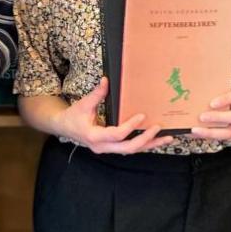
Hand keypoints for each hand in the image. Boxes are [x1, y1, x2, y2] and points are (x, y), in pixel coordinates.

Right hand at [53, 78, 174, 154]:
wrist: (64, 128)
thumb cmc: (72, 116)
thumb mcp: (83, 104)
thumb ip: (96, 94)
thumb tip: (106, 80)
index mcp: (94, 136)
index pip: (116, 134)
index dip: (130, 126)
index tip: (141, 116)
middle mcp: (102, 147)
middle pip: (128, 148)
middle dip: (145, 139)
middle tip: (158, 129)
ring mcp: (107, 149)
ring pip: (131, 151)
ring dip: (149, 144)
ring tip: (166, 138)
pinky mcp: (111, 148)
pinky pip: (129, 148)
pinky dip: (143, 144)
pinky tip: (155, 139)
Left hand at [189, 87, 230, 140]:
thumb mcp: (228, 89)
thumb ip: (217, 91)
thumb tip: (196, 90)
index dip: (224, 100)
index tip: (212, 103)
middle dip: (218, 118)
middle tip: (201, 117)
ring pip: (229, 132)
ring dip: (211, 132)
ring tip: (195, 130)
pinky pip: (222, 137)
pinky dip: (207, 136)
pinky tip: (194, 134)